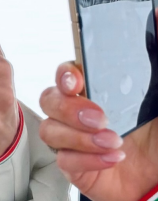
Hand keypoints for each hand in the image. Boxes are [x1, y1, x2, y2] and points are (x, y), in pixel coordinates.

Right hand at [39, 63, 157, 200]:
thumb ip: (149, 75)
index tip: (75, 82)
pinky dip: (88, 159)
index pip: (67, 75)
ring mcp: (73, 140)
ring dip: (80, 137)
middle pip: (49, 100)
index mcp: (96, 92)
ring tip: (113, 142)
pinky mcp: (73, 167)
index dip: (64, 75)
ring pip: (50, 130)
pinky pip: (64, 160)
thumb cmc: (158, 138)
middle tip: (99, 118)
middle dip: (69, 108)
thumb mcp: (155, 102)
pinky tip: (112, 159)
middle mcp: (78, 113)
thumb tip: (154, 33)